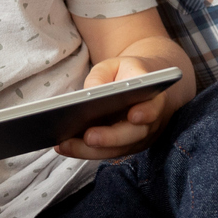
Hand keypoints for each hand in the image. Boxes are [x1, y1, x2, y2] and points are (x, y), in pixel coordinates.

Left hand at [55, 55, 197, 159]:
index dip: (146, 113)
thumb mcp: (115, 64)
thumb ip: (102, 74)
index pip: (154, 107)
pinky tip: (64, 146)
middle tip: (88, 137)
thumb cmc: (128, 73)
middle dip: (110, 138)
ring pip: (116, 150)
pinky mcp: (125, 147)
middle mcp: (150, 123)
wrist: (144, 86)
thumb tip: (89, 92)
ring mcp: (138, 139)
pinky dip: (85, 151)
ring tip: (64, 145)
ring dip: (90, 150)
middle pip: (133, 135)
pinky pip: (106, 153)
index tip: (133, 115)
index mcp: (153, 98)